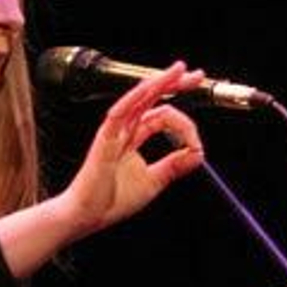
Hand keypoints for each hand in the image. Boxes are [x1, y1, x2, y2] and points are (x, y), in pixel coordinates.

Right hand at [56, 61, 206, 235]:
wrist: (88, 215)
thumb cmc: (111, 200)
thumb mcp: (154, 181)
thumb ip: (175, 165)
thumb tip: (198, 154)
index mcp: (134, 136)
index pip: (162, 115)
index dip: (185, 124)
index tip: (197, 145)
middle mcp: (125, 129)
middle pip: (151, 98)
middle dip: (174, 83)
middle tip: (195, 75)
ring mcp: (114, 131)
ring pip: (138, 98)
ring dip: (159, 82)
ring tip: (179, 71)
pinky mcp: (104, 138)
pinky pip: (119, 112)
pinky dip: (133, 98)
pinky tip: (148, 87)